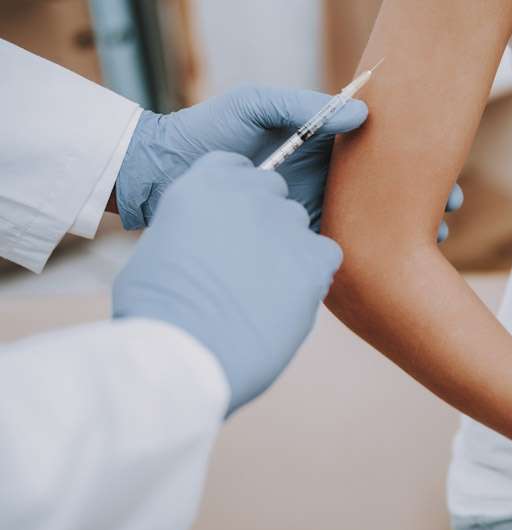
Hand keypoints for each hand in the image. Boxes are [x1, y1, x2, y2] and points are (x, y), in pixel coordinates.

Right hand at [113, 152, 340, 413]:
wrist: (181, 352)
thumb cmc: (157, 314)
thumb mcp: (158, 251)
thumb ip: (193, 230)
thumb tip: (209, 241)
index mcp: (202, 185)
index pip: (235, 167)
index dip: (236, 196)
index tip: (230, 224)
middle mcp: (248, 194)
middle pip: (273, 192)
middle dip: (263, 221)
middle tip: (247, 263)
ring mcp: (284, 225)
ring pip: (299, 225)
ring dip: (287, 250)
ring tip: (261, 292)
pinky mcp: (313, 260)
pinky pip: (326, 255)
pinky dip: (313, 274)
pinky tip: (287, 299)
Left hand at [115, 86, 462, 238]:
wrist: (162, 177)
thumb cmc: (207, 132)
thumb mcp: (253, 105)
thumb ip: (301, 105)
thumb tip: (362, 116)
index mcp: (319, 145)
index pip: (379, 151)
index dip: (416, 161)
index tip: (447, 172)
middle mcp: (323, 178)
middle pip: (385, 191)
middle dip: (424, 200)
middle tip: (452, 211)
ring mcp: (312, 209)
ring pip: (371, 221)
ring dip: (406, 229)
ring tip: (437, 238)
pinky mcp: (295, 238)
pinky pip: (340, 244)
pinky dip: (371, 253)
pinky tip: (396, 261)